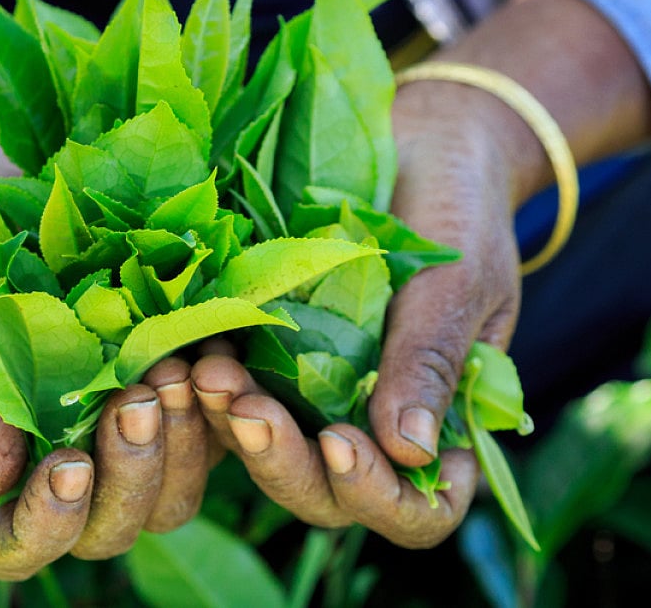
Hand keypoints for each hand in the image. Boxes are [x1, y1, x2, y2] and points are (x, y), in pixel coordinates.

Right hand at [0, 191, 212, 578]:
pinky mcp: (187, 412)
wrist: (30, 203)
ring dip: (181, 447)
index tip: (67, 465)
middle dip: (129, 477)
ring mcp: (132, 449)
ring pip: (172, 501)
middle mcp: (69, 476)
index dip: (43, 527)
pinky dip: (222, 411)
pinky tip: (213, 357)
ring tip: (173, 369)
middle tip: (135, 400)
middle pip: (107, 533)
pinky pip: (220, 444)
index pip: (13, 546)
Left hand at [191, 78, 525, 546]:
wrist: (422, 142)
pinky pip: (240, 393)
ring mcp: (319, 397)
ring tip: (207, 373)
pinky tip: (189, 351)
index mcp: (442, 424)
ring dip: (237, 427)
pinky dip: (214, 386)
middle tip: (246, 409)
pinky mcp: (272, 358)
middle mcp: (375, 426)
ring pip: (273, 453)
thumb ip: (429, 363)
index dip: (378, 495)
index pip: (417, 508)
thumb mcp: (458, 283)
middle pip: (329, 494)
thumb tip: (410, 451)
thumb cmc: (461, 210)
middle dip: (284, 463)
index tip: (341, 442)